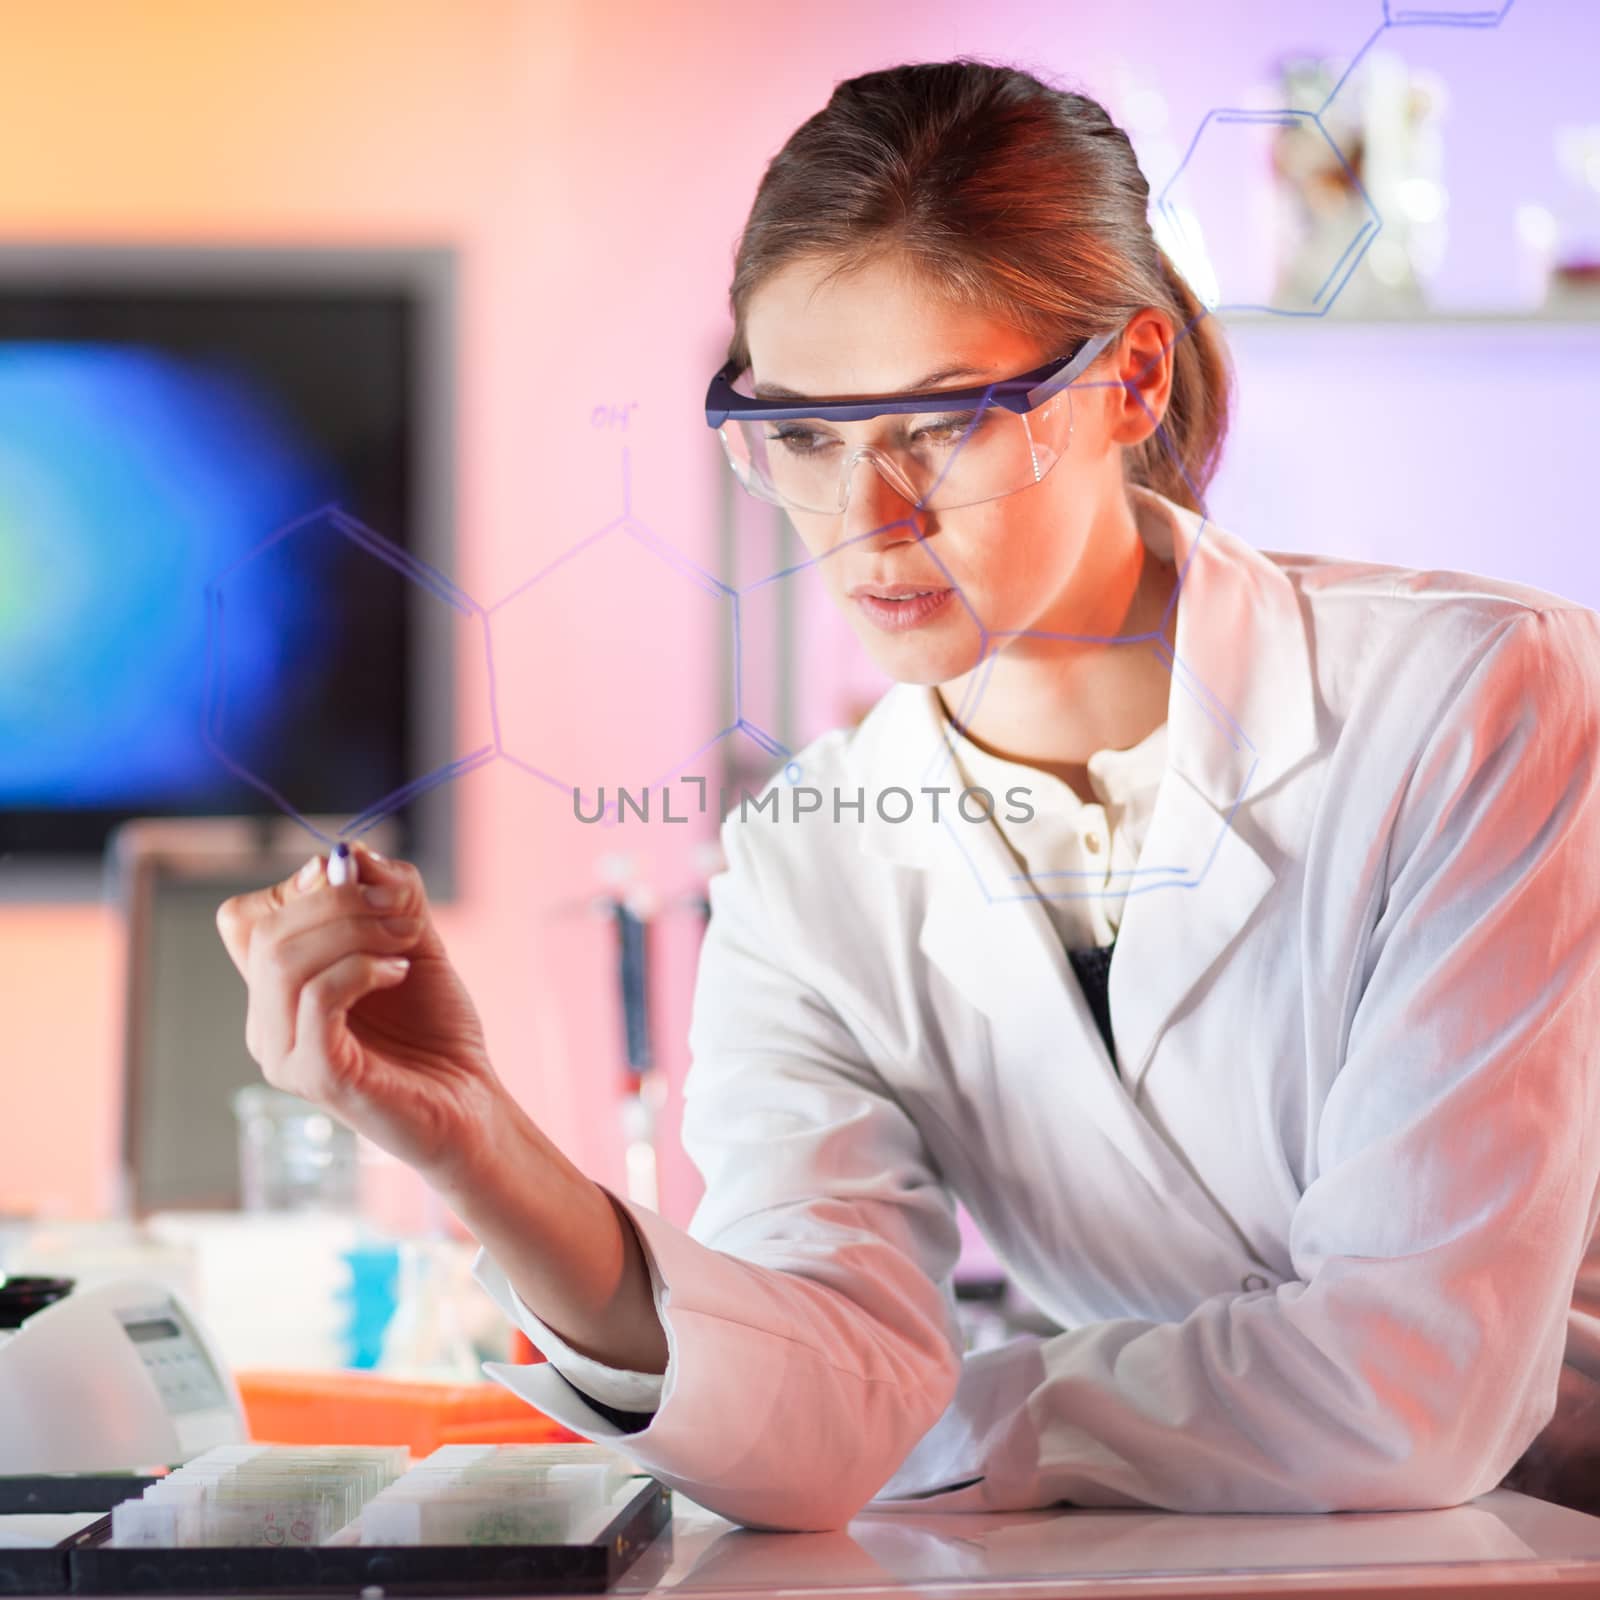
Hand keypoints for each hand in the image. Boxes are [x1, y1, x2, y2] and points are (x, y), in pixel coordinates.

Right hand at [216, 844, 500, 1181]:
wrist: (471, 1102)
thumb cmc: (436, 1029)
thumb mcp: (413, 942)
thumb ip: (387, 895)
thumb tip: (351, 854)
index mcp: (278, 991)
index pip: (245, 919)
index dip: (297, 887)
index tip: (360, 881)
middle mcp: (267, 1023)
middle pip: (266, 931)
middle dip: (339, 902)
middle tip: (401, 909)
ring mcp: (283, 1054)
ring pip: (284, 960)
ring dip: (354, 931)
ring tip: (405, 941)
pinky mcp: (314, 1075)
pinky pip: (316, 997)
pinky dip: (361, 968)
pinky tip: (399, 973)